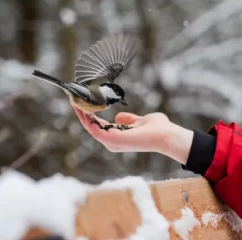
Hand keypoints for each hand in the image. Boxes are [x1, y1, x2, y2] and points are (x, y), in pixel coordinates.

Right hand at [73, 108, 193, 164]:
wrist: (166, 134)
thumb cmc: (158, 129)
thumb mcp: (140, 120)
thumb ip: (129, 119)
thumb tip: (119, 116)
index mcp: (119, 137)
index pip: (99, 126)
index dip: (90, 115)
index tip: (85, 103)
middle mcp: (113, 142)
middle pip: (91, 127)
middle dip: (82, 114)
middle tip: (75, 100)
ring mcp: (112, 142)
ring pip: (90, 128)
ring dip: (81, 115)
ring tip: (75, 101)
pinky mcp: (112, 140)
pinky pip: (94, 129)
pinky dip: (87, 119)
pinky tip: (83, 108)